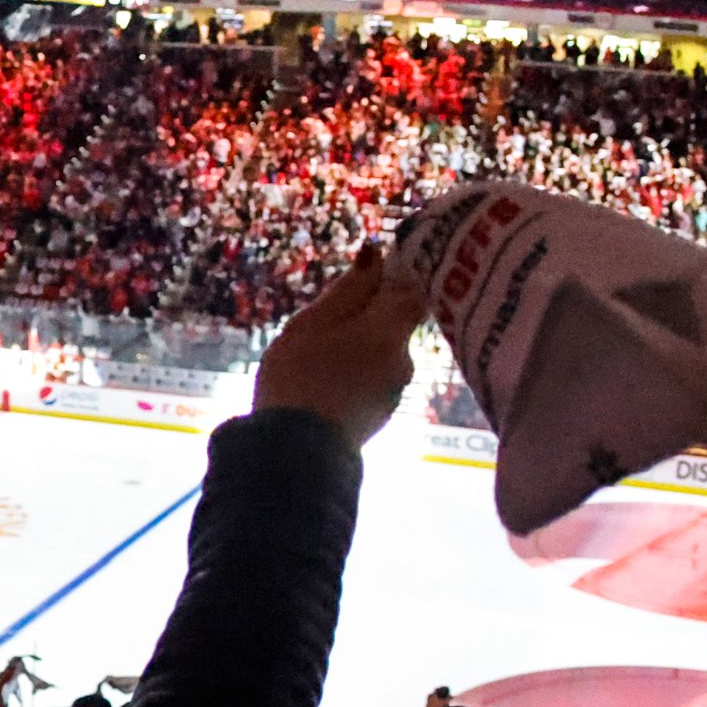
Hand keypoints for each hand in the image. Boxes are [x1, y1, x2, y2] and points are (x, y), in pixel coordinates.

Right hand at [250, 242, 425, 447]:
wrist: (294, 454)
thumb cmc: (298, 379)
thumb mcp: (313, 323)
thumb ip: (349, 288)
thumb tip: (376, 251)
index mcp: (390, 331)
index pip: (412, 292)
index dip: (395, 280)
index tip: (368, 278)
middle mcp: (403, 360)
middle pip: (394, 325)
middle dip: (367, 318)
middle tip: (325, 322)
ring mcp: (394, 392)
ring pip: (382, 355)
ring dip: (358, 349)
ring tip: (316, 359)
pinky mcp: (381, 417)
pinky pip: (373, 382)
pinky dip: (355, 376)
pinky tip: (323, 385)